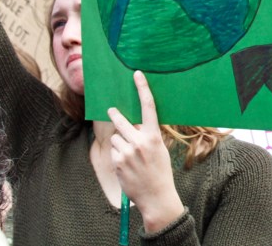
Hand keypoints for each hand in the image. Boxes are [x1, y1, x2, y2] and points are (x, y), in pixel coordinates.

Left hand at [107, 71, 184, 233]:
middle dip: (116, 116)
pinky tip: (127, 166)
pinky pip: (114, 151)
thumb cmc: (160, 170)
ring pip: (116, 137)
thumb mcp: (160, 149)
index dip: (142, 88)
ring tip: (130, 157)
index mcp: (154, 135)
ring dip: (120, 143)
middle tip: (111, 109)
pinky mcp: (118, 162)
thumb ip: (149, 135)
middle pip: (122, 121)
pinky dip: (118, 156)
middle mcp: (140, 141)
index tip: (137, 75)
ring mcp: (128, 152)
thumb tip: (136, 125)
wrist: (156, 195)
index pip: (148, 106)